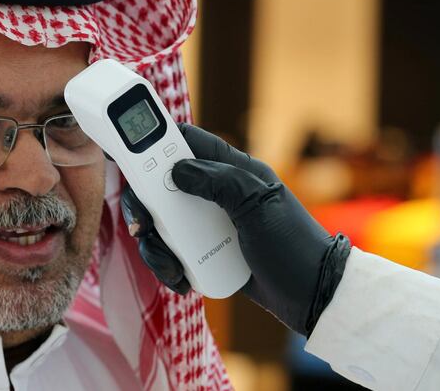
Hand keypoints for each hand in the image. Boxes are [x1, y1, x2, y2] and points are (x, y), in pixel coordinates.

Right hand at [121, 123, 351, 336]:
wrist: (311, 298)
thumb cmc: (293, 246)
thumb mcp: (257, 205)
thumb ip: (217, 181)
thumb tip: (176, 170)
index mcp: (231, 170)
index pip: (187, 141)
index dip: (156, 141)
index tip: (128, 152)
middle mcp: (214, 192)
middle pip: (160, 185)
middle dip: (144, 206)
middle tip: (142, 225)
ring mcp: (206, 223)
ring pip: (161, 222)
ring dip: (156, 246)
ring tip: (170, 268)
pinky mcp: (203, 251)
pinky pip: (172, 250)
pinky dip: (169, 265)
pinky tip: (182, 280)